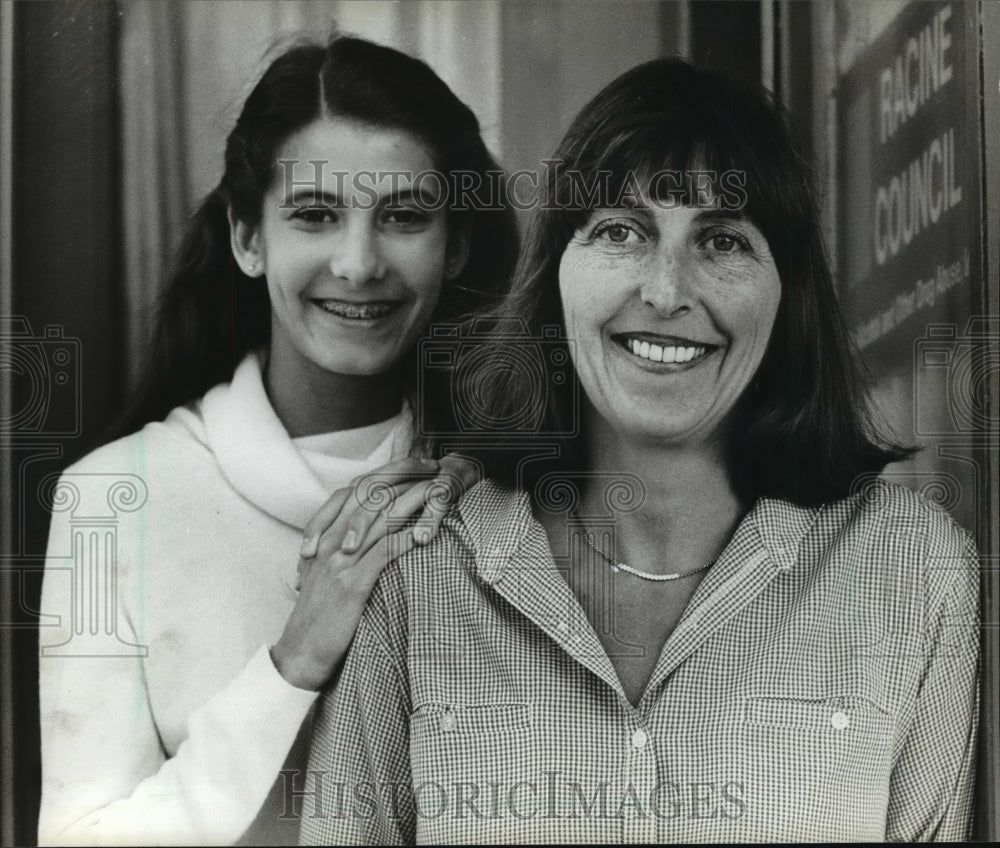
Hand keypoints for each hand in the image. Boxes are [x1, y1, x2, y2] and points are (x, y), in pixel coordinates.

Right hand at [272, 454, 480, 690]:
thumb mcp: (324, 574)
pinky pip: (384, 552)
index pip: (358, 487)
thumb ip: (342, 550)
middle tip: (434, 467)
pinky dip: (408, 537)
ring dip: (415, 499)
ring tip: (439, 489)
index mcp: (325, 534)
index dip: (388, 471)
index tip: (415, 466)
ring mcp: (340, 560)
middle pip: (372, 491)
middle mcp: (331, 539)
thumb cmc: (318, 615)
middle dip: (406, 473)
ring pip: (382, 516)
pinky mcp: (352, 583)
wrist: (300, 652)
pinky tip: (428, 530)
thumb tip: (367, 536)